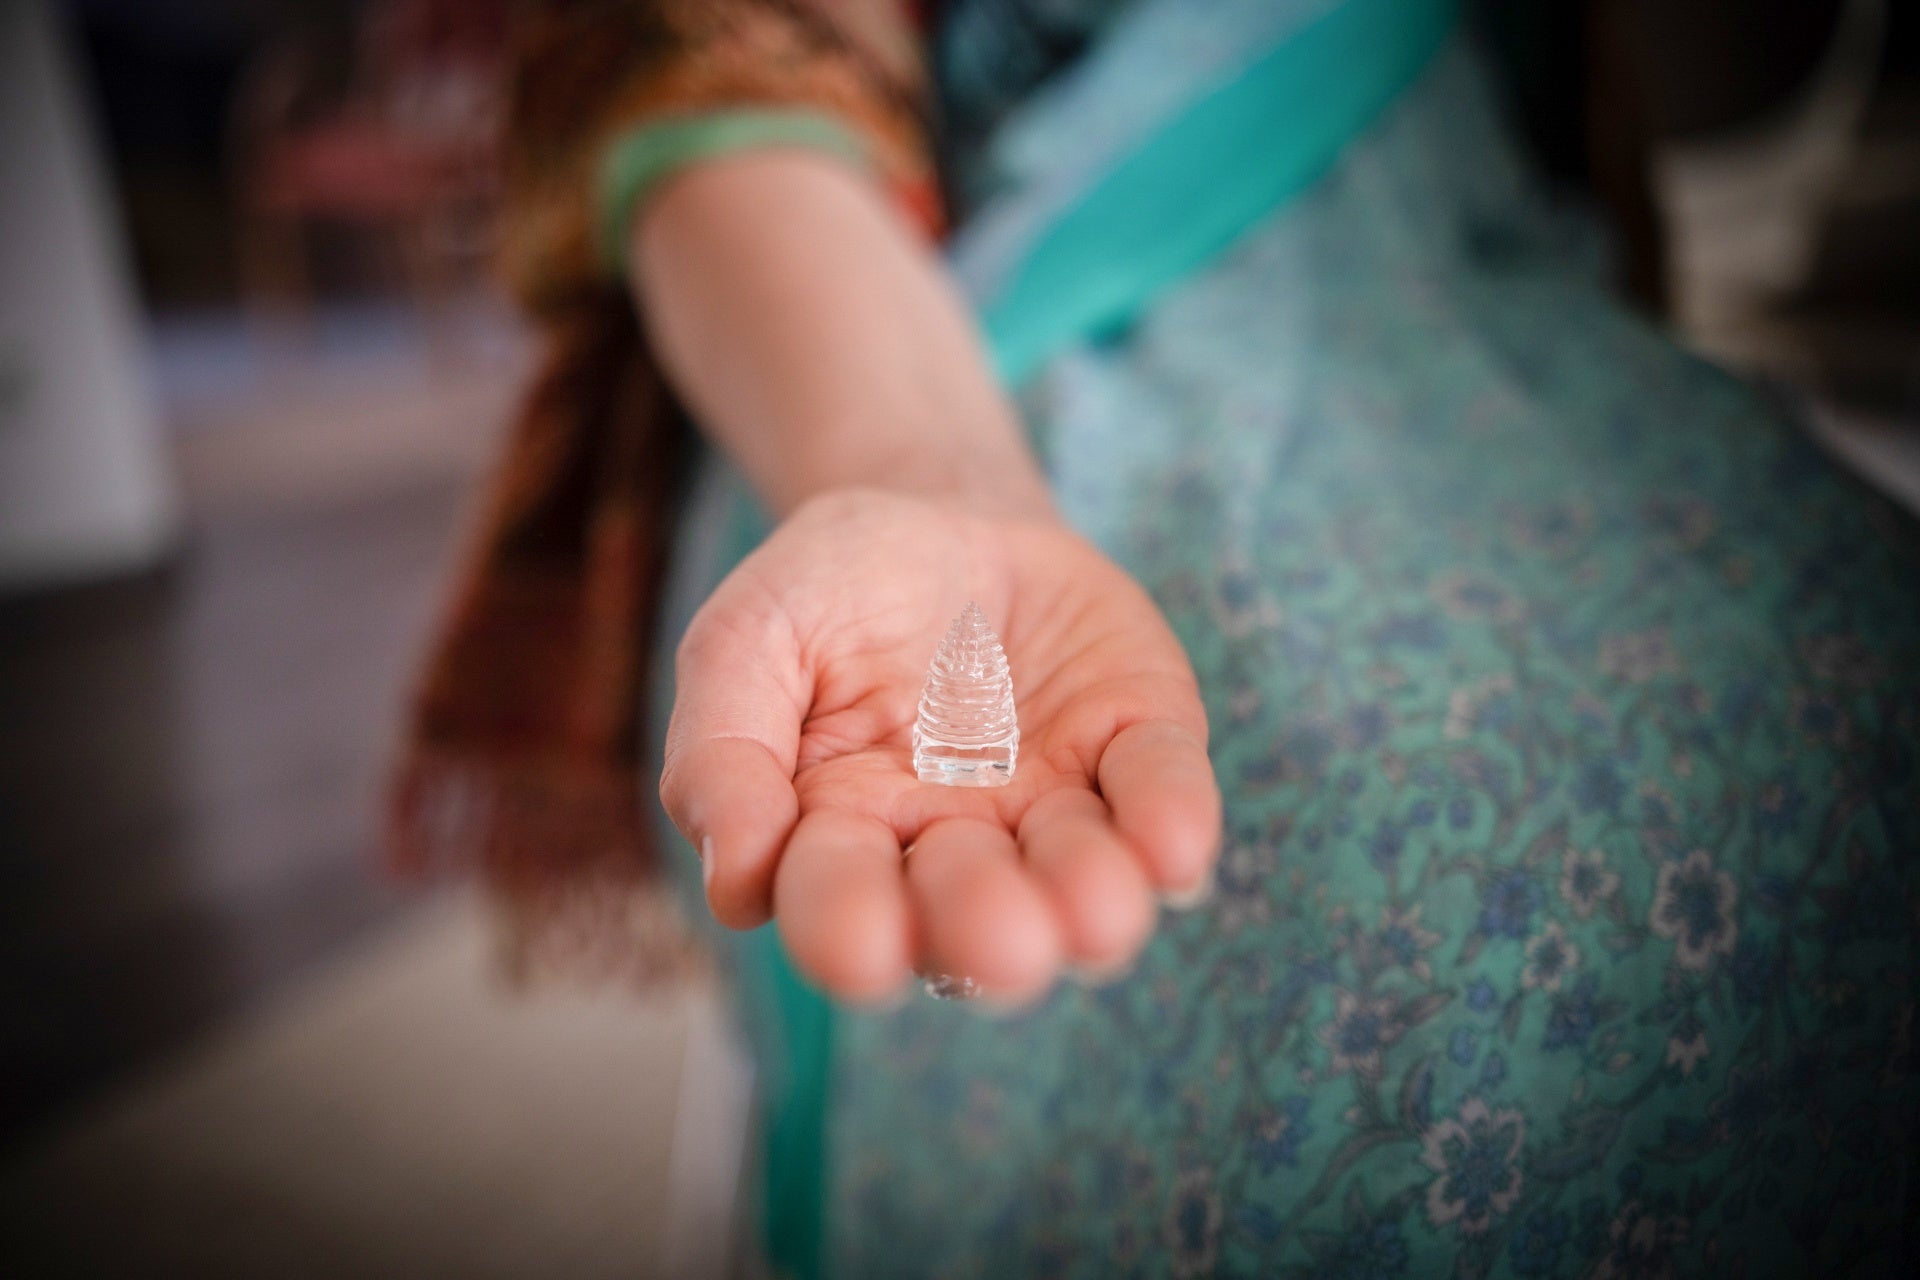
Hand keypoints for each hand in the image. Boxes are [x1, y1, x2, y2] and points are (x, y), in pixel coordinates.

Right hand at [659, 488, 1220, 1004]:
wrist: (938, 514)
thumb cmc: (827, 594)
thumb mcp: (747, 639)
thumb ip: (722, 747)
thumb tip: (733, 878)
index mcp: (843, 839)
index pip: (839, 905)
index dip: (849, 933)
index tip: (860, 953)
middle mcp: (953, 851)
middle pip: (968, 920)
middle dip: (984, 932)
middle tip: (1003, 942)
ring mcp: (1054, 809)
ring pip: (1080, 889)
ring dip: (1091, 906)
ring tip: (1096, 911)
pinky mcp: (1138, 746)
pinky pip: (1163, 795)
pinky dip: (1172, 824)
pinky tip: (1173, 848)